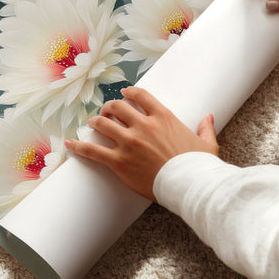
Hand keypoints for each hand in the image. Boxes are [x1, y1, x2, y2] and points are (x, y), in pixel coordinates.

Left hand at [65, 87, 217, 201]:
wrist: (189, 185)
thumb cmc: (198, 166)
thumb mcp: (206, 144)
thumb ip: (205, 128)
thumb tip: (209, 117)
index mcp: (163, 117)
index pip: (140, 96)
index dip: (129, 93)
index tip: (124, 94)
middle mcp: (143, 125)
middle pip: (117, 107)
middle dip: (109, 107)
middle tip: (105, 111)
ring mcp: (129, 142)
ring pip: (103, 124)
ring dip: (95, 122)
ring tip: (92, 123)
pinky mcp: (119, 161)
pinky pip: (93, 151)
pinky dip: (79, 146)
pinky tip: (69, 144)